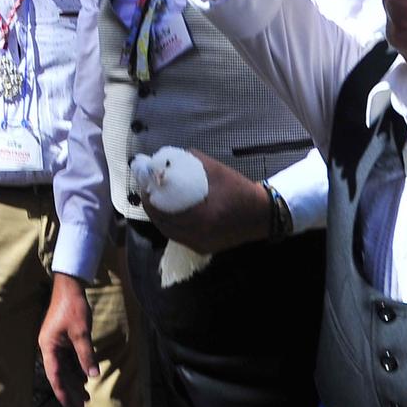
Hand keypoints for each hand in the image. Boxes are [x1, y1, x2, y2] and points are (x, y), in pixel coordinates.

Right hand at [38, 273, 95, 406]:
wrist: (69, 286)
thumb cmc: (73, 307)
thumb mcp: (81, 333)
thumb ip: (86, 355)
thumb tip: (92, 375)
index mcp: (48, 346)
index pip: (54, 374)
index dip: (62, 391)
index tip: (68, 405)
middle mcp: (49, 347)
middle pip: (59, 373)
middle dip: (71, 389)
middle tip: (82, 403)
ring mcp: (55, 342)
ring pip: (64, 366)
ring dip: (74, 379)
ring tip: (86, 394)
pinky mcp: (61, 338)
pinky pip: (68, 358)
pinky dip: (76, 368)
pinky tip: (85, 376)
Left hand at [142, 150, 267, 254]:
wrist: (261, 214)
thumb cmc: (238, 190)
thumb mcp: (216, 170)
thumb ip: (191, 161)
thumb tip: (167, 158)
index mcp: (201, 217)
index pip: (164, 210)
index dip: (149, 198)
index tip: (144, 184)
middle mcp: (198, 235)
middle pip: (163, 223)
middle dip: (151, 207)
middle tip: (146, 192)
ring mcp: (200, 244)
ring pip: (169, 232)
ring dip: (158, 217)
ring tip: (154, 201)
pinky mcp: (203, 248)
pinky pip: (179, 237)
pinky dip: (170, 225)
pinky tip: (167, 213)